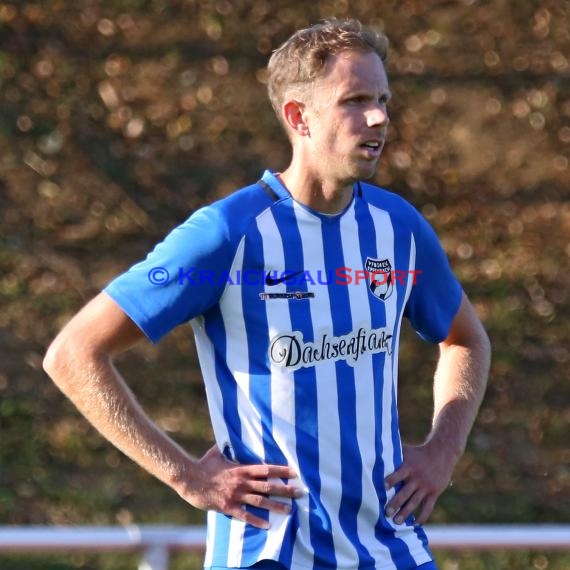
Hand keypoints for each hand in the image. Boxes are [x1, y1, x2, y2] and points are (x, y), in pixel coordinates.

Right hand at [179, 445, 301, 528]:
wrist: (189, 479)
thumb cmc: (203, 464)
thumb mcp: (217, 452)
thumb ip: (228, 446)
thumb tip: (231, 435)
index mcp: (241, 468)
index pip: (266, 469)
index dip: (281, 471)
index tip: (295, 472)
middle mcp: (242, 482)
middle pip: (268, 486)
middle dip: (285, 489)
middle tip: (300, 492)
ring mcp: (236, 495)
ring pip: (260, 501)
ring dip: (276, 506)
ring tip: (290, 510)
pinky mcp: (228, 506)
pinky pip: (245, 515)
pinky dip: (256, 520)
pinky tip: (267, 525)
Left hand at [384, 442, 457, 525]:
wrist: (441, 454)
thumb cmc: (418, 452)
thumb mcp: (406, 450)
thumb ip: (393, 452)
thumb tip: (375, 445)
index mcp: (408, 467)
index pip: (398, 475)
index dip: (391, 481)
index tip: (383, 488)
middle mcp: (417, 478)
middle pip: (405, 493)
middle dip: (395, 503)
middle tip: (386, 513)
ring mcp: (426, 487)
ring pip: (415, 502)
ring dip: (406, 513)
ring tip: (397, 522)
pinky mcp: (434, 493)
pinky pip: (428, 508)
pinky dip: (422, 517)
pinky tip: (415, 524)